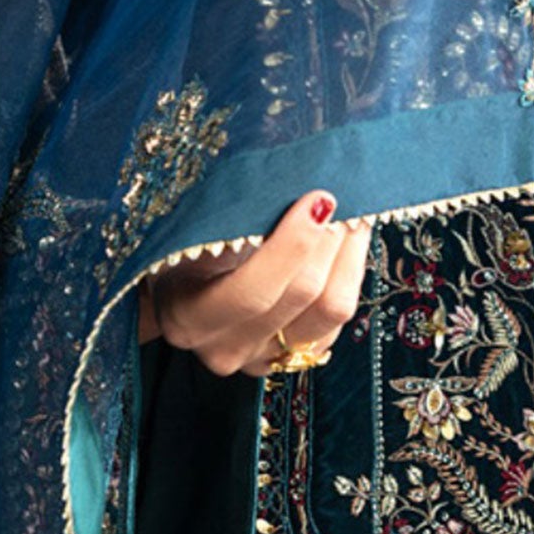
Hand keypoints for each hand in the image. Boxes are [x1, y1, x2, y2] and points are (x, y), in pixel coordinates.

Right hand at [136, 189, 372, 376]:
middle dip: (328, 239)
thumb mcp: (190, 228)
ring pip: (331, 310)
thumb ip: (230, 214)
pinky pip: (339, 318)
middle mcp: (225, 348)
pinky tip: (350, 236)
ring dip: (348, 254)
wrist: (180, 286)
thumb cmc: (183, 243)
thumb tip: (286, 175)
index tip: (316, 199)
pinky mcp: (295, 356)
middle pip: (300, 296)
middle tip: (342, 193)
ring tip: (354, 210)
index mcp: (188, 316)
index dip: (292, 245)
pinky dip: (350, 272)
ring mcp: (263, 358)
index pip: (251, 291)